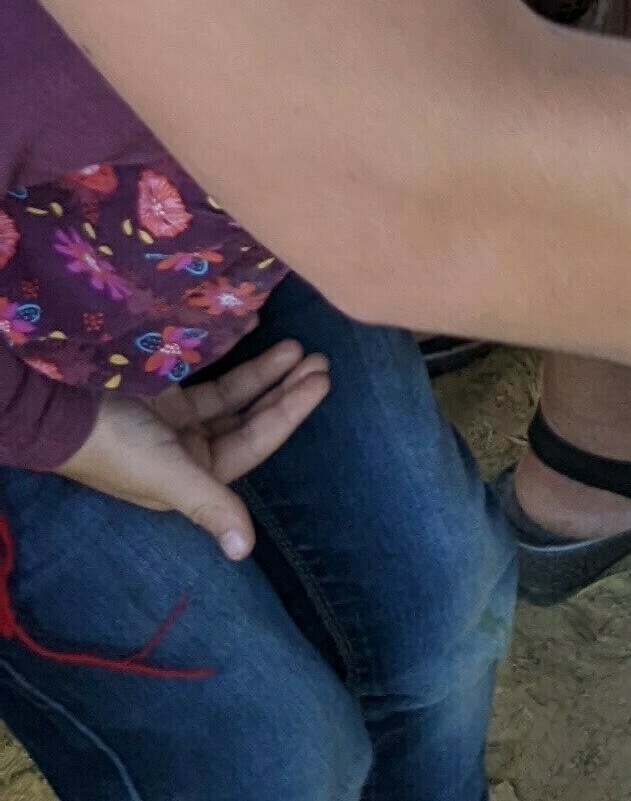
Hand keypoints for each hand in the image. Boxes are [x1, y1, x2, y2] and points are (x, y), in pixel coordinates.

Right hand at [57, 342, 331, 560]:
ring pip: (235, 395)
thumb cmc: (115, 445)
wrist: (57, 408)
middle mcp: (189, 448)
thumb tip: (244, 552)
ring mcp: (176, 418)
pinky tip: (255, 328)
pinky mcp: (163, 390)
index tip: (321, 380)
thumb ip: (209, 505)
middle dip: (286, 390)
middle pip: (250, 417)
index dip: (290, 413)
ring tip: (298, 346)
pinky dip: (233, 354)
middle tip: (319, 359)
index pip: (257, 441)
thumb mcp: (166, 475)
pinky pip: (210, 372)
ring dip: (266, 372)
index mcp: (193, 474)